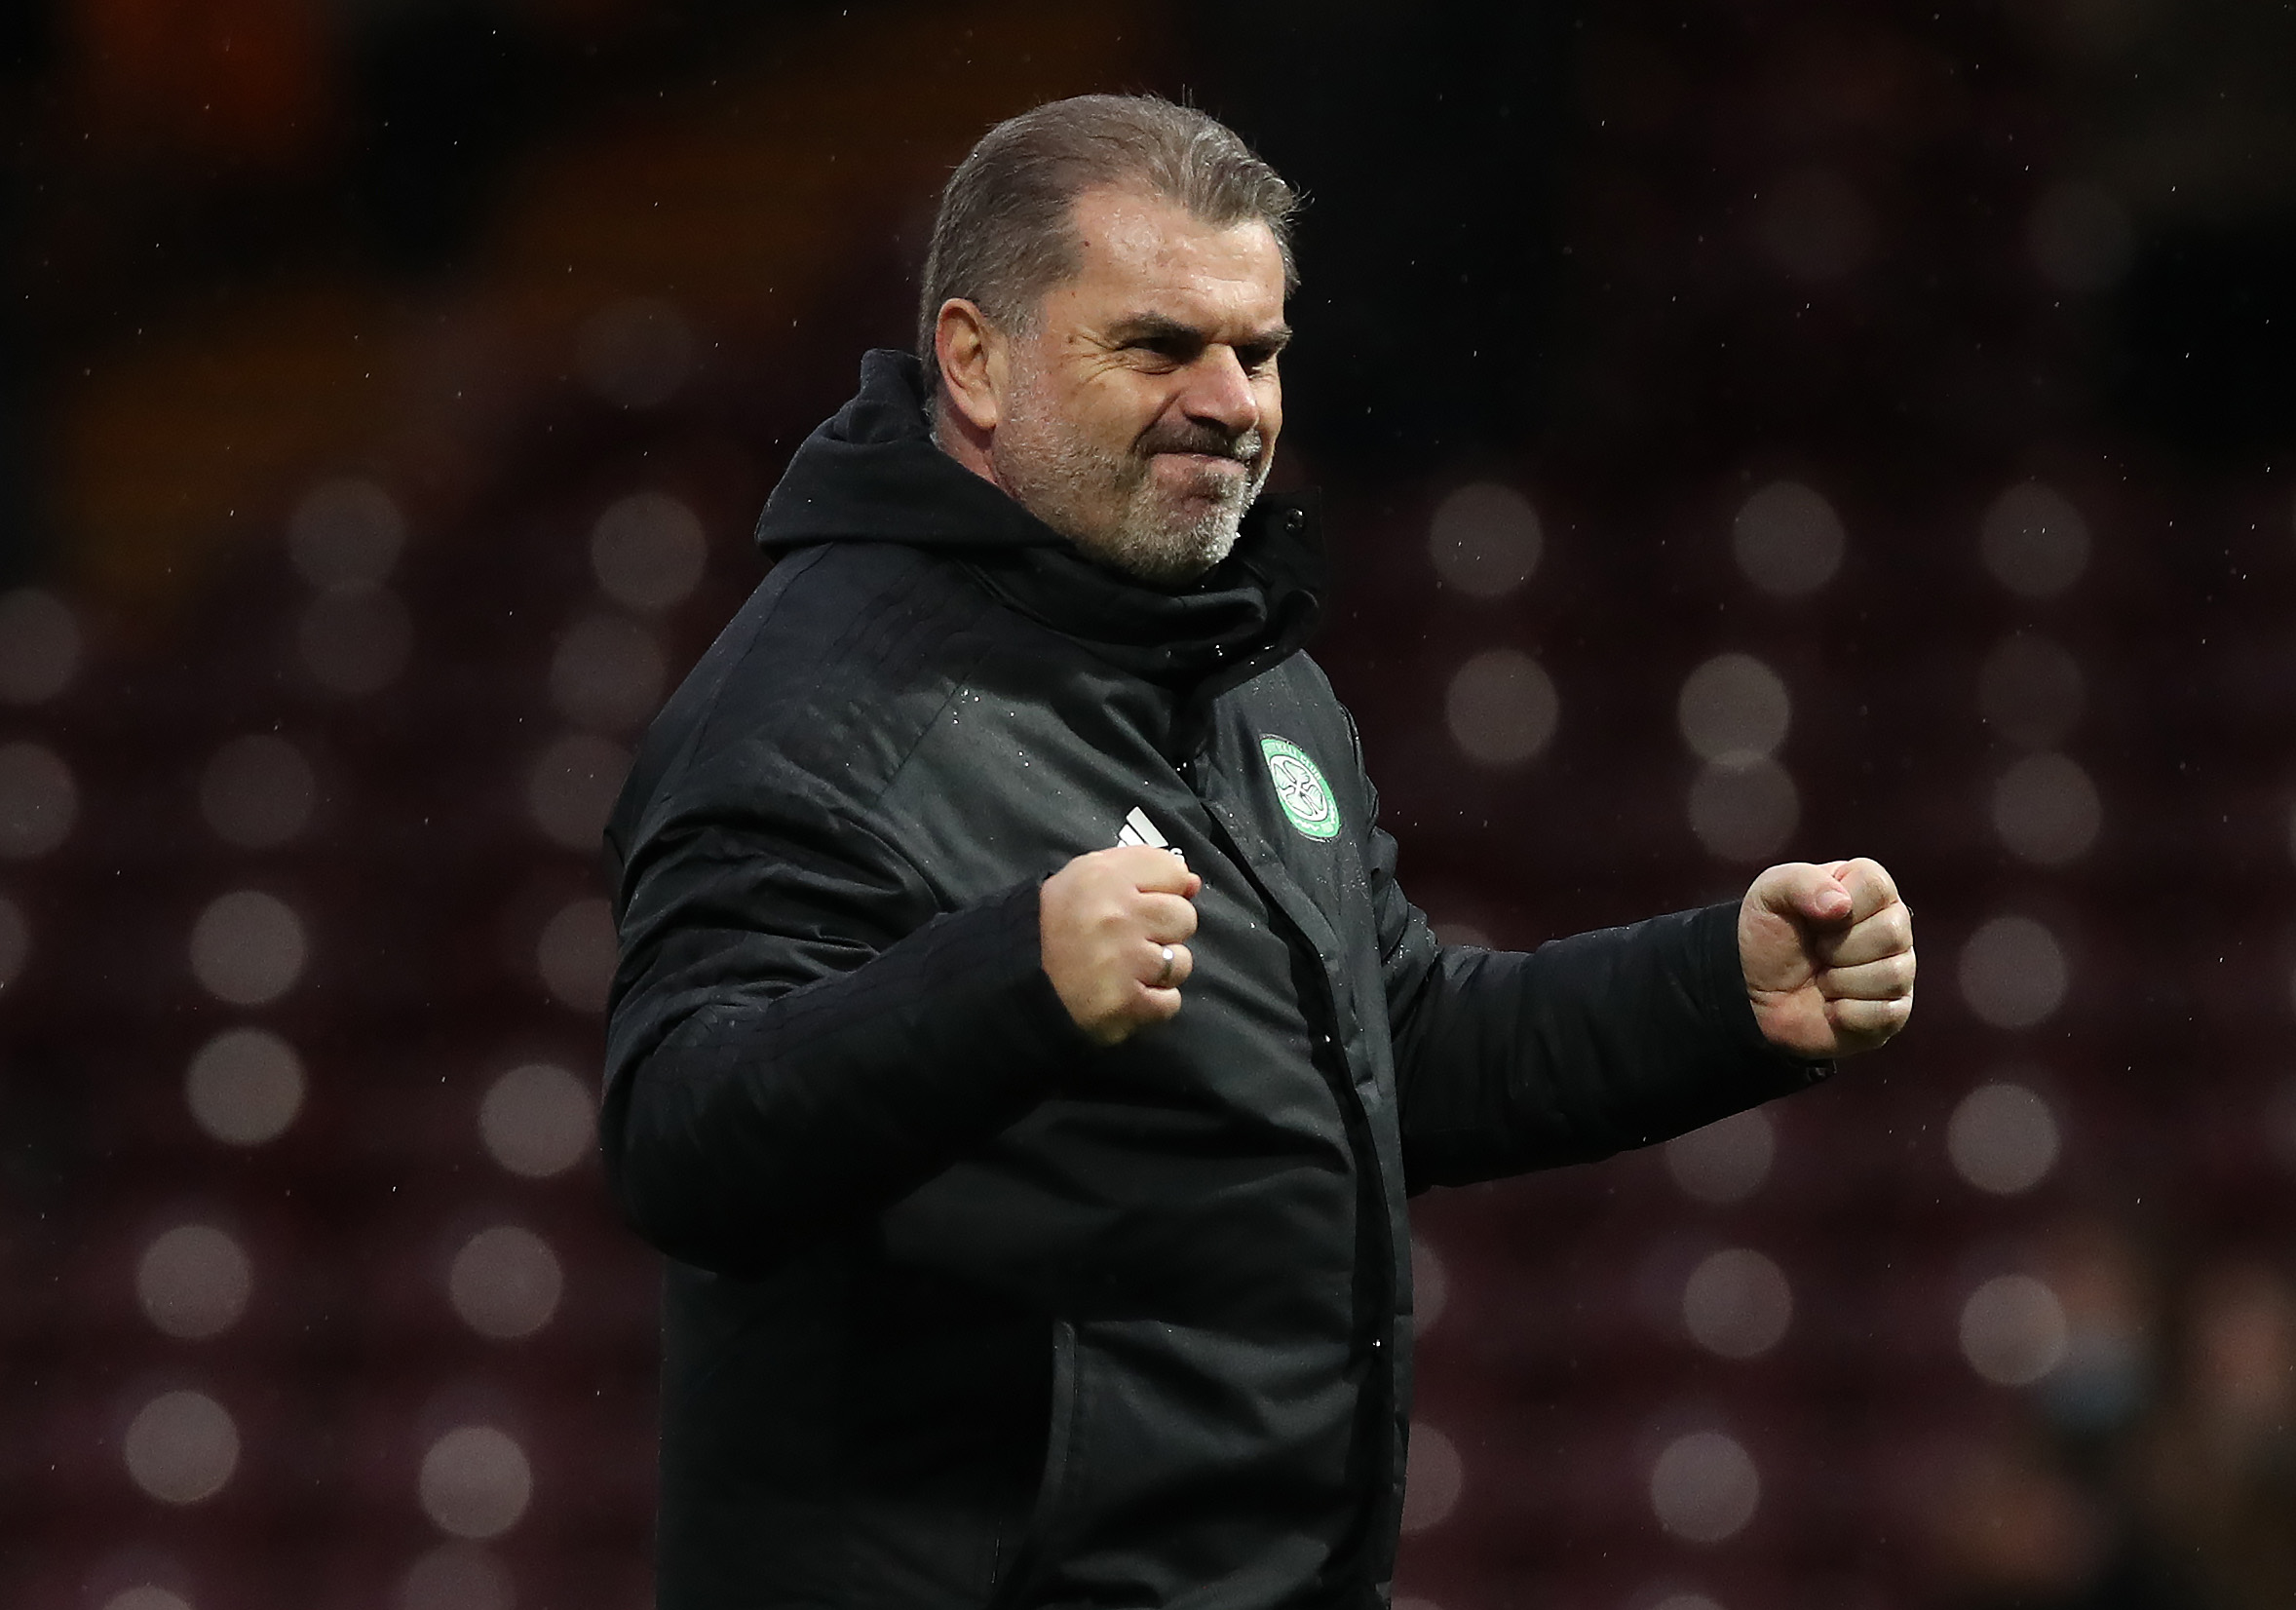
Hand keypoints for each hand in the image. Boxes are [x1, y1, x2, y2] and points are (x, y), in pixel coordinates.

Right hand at [1040, 846, 1200, 1045]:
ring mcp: (1125, 962)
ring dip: (1160, 970)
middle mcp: (1118, 915)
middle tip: (1133, 940)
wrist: (1014, 980)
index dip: (1164, 889)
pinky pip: (1170, 1002)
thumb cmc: (1054, 923)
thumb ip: (1140, 868)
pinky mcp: (1126, 1004)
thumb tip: (1194, 883)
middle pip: (1184, 918)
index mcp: (1105, 877)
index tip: (1142, 903)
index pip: (1174, 872)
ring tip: (1128, 970)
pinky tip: (1128, 995)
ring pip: (1180, 962)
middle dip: (1165, 930)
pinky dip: (1153, 1004)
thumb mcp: (1085, 877)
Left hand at [1739, 858, 1914, 1058]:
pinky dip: (1846, 1013)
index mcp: (1867, 886)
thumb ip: (1801, 882)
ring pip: (1892, 976)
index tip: (1813, 918)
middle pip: (1892, 933)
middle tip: (1816, 951)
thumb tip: (1841, 905)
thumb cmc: (1768, 935)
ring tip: (1822, 977)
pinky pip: (1886, 1013)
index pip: (1877, 886)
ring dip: (1839, 982)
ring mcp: (1898, 968)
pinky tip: (1831, 1005)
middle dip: (1836, 948)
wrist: (1754, 990)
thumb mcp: (1770, 893)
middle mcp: (1893, 924)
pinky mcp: (1894, 1010)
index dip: (1836, 907)